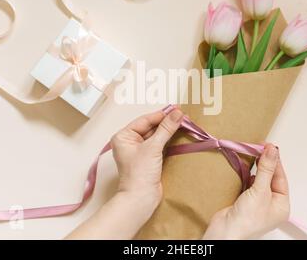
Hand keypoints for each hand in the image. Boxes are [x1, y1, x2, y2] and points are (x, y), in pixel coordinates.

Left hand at [66, 108, 182, 239]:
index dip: (161, 115)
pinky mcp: (148, 159)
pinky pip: (159, 145)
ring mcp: (139, 151)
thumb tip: (177, 113)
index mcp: (123, 136)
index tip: (177, 109)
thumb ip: (166, 129)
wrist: (140, 198)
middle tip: (182, 116)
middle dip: (166, 122)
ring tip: (183, 123)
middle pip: (150, 127)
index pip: (145, 120)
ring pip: (155, 136)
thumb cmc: (139, 173)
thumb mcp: (153, 147)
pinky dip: (168, 140)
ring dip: (168, 131)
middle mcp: (129, 142)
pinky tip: (178, 135)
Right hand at [203, 144, 289, 239]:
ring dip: (255, 168)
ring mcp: (257, 203)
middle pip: (270, 177)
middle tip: (259, 147)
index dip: (275, 161)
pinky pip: (248, 184)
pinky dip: (246, 175)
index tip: (268, 146)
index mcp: (281, 205)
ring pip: (259, 180)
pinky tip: (243, 168)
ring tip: (251, 154)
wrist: (225, 231)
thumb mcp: (260, 191)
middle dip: (265, 163)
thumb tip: (272, 151)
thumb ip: (266, 169)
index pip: (281, 177)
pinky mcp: (244, 202)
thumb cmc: (247, 219)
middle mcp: (271, 204)